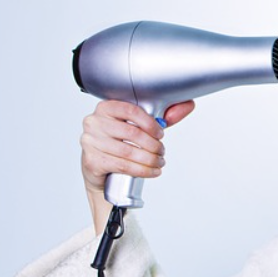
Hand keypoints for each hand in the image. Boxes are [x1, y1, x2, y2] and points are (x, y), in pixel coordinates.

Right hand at [81, 99, 195, 228]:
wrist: (100, 168)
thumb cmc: (120, 142)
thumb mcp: (141, 126)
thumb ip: (162, 116)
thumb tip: (187, 105)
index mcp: (106, 108)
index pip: (131, 110)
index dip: (150, 123)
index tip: (160, 133)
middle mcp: (94, 122)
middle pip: (132, 133)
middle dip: (154, 145)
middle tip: (162, 151)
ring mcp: (90, 142)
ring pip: (129, 152)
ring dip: (150, 159)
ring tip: (159, 162)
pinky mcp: (92, 160)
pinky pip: (123, 166)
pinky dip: (143, 170)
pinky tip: (152, 171)